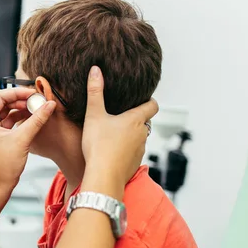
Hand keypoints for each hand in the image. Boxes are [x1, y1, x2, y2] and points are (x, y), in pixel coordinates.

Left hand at [0, 88, 56, 191]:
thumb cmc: (1, 167)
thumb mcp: (22, 139)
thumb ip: (36, 120)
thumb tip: (49, 105)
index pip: (1, 95)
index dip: (18, 92)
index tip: (34, 93)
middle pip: (5, 102)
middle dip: (22, 100)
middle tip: (38, 100)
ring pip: (8, 111)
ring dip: (23, 110)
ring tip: (38, 109)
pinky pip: (11, 122)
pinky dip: (22, 119)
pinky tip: (33, 119)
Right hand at [82, 66, 158, 189]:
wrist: (103, 176)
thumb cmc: (99, 145)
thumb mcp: (94, 115)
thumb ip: (95, 92)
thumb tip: (96, 70)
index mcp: (136, 120)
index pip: (153, 106)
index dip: (150, 100)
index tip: (144, 98)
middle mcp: (142, 134)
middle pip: (145, 122)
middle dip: (137, 118)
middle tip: (123, 114)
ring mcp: (140, 150)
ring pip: (140, 138)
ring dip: (131, 135)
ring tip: (115, 133)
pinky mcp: (134, 164)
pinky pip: (133, 153)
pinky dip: (126, 150)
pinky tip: (113, 151)